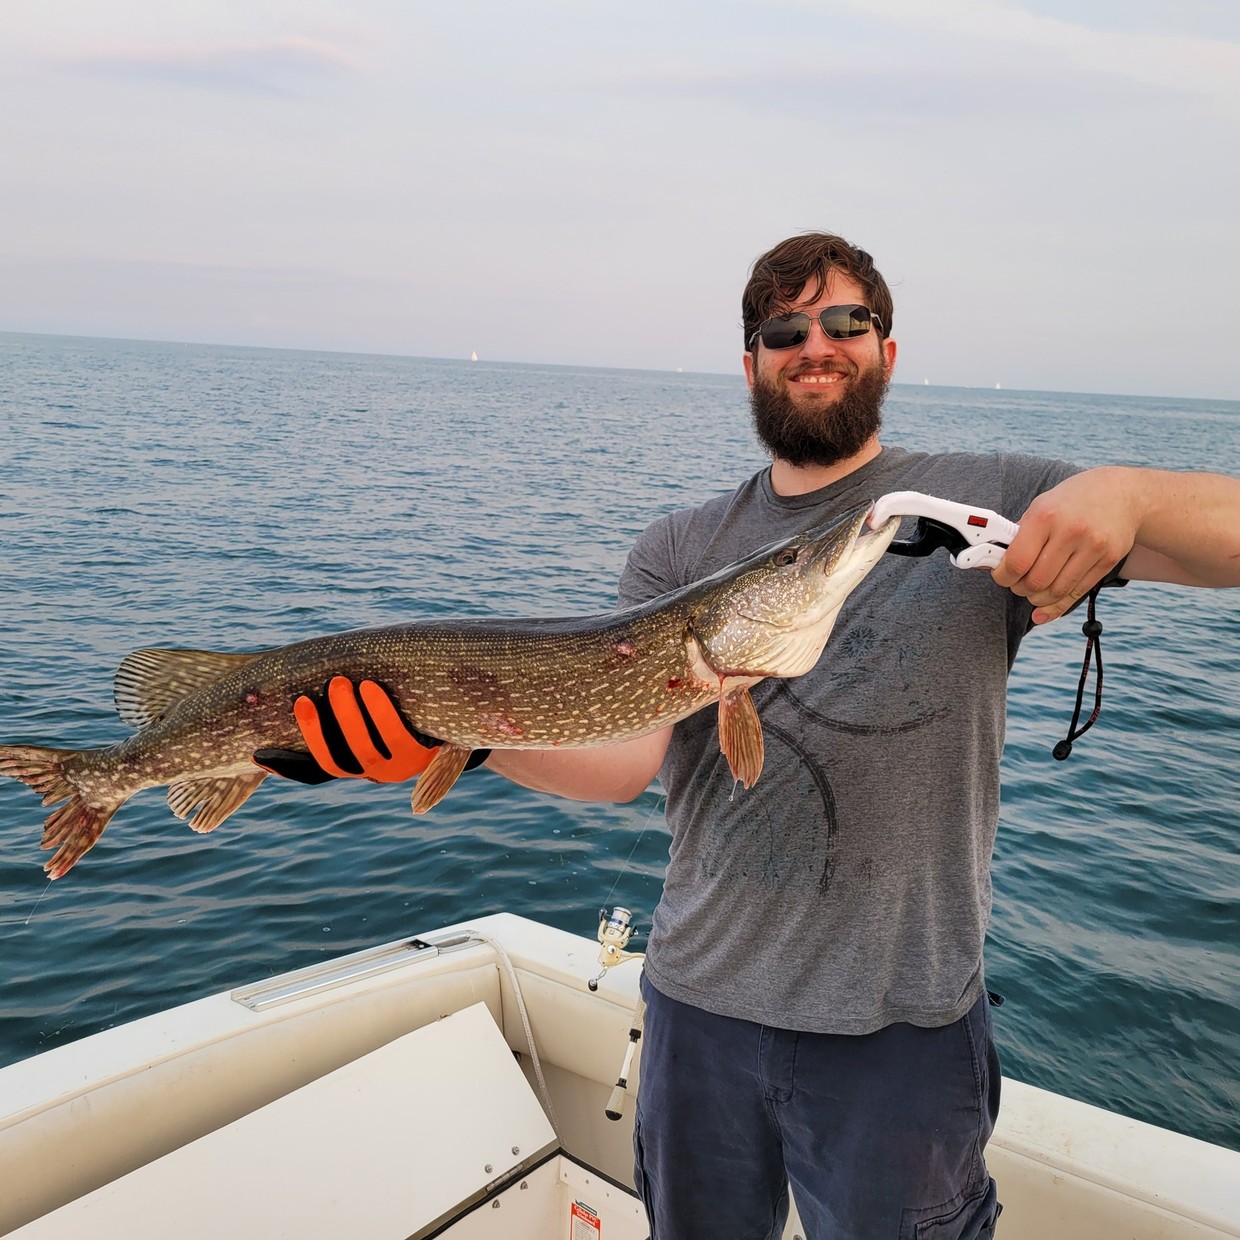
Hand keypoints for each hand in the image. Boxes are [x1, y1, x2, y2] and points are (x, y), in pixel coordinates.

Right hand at [254, 676, 488, 783]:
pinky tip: (373, 687)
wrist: (462, 711)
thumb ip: (337, 706)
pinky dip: (383, 712)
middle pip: (339, 761)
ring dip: (351, 717)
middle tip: (312, 694)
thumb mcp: (370, 707)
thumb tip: (275, 690)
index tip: (257, 753)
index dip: (286, 768)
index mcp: (355, 764)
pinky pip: (400, 736)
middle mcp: (375, 771)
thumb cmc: (404, 703)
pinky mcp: (426, 752)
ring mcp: (401, 766)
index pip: (314, 773)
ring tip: (343, 683)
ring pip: (367, 750)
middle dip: (322, 729)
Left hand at [991, 470, 1136, 623]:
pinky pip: (1077, 592)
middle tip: (1017, 585)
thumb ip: (1019, 535)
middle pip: (1036, 581)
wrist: (1121, 493)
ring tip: (1033, 592)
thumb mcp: (1040, 506)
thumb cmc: (1072, 501)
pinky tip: (1045, 607)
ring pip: (1056, 591)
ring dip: (1038, 599)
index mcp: (1045, 516)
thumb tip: (992, 561)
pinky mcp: (1108, 560)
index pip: (1017, 561)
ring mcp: (1092, 547)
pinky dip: (1057, 605)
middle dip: (1020, 589)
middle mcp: (1070, 531)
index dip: (1003, 576)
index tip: (1001, 576)